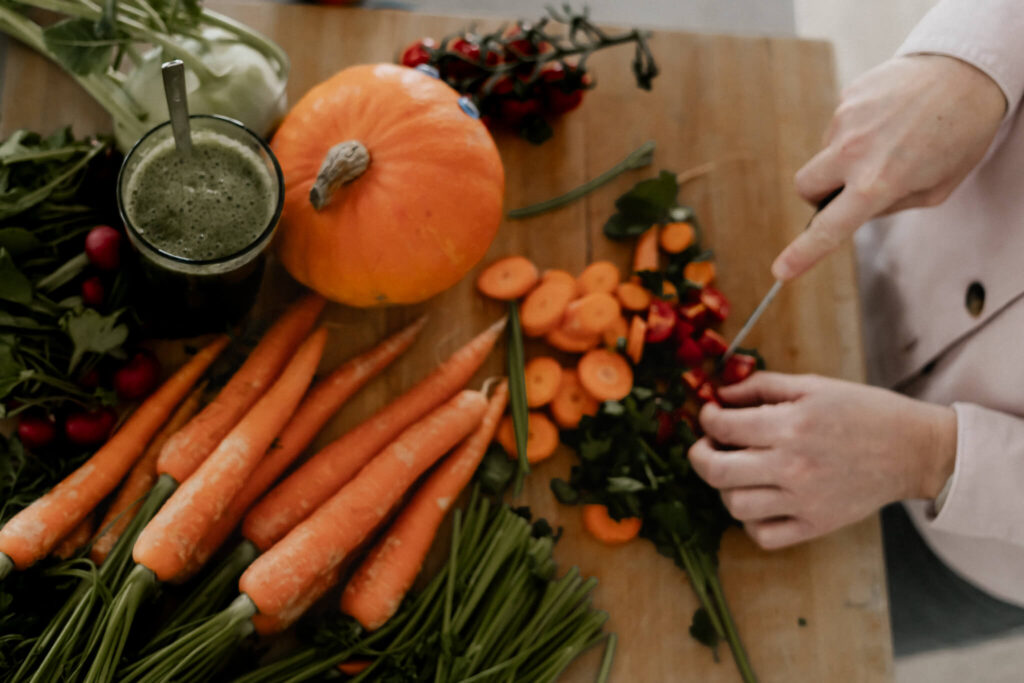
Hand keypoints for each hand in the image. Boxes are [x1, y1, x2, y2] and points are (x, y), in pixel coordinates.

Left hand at [690, 372, 956, 548]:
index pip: (722, 427)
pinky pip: (762, 535)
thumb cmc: (862, 411)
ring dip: (724, 488)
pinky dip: (750, 522)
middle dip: (698, 455)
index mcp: (790, 426)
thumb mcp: (812, 386)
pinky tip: (758, 500)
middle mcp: (792, 466)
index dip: (707, 418)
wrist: (912, 449)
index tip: (711, 415)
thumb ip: (761, 387)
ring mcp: (803, 501)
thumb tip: (719, 395)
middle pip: (716, 472)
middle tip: (705, 446)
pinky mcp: (815, 525)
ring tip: (736, 472)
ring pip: (735, 506)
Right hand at [772, 54, 1005, 280]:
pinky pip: (840, 125)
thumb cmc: (962, 134)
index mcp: (877, 183)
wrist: (970, 69)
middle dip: (817, 194)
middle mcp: (853, 152)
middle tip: (847, 188)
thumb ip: (890, 205)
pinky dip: (859, 128)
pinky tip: (890, 117)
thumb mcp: (936, 188)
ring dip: (847, 156)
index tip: (780, 271)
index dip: (802, 254)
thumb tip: (854, 206)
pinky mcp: (848, 96)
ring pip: (826, 153)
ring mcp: (845, 120)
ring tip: (891, 138)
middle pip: (805, 187)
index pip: (828, 228)